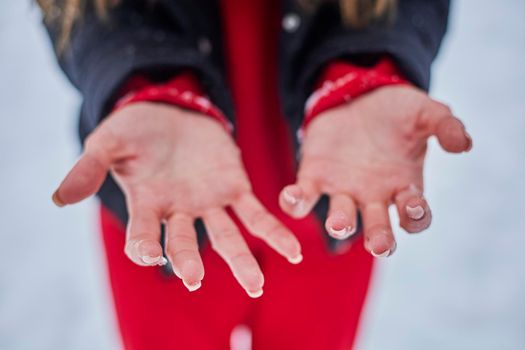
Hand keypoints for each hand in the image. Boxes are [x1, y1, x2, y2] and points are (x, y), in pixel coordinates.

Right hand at [53, 103, 301, 296]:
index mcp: (146, 204)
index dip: (144, 246)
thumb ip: (89, 168)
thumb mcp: (108, 141)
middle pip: (186, 242)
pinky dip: (273, 233)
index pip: (142, 235)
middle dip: (191, 259)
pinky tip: (293, 252)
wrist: (171, 109)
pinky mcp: (235, 188)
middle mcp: (179, 211)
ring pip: (226, 237)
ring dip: (240, 261)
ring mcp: (209, 203)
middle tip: (196, 278)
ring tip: (256, 285)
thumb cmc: (136, 130)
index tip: (149, 253)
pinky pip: (255, 215)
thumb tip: (59, 198)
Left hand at [279, 86, 471, 256]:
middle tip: (379, 245)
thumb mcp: (425, 112)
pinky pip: (303, 197)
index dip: (415, 217)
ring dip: (339, 224)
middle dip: (380, 240)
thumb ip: (445, 126)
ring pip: (341, 218)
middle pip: (378, 229)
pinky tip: (290, 198)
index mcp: (404, 186)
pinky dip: (295, 202)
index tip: (412, 205)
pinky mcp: (315, 176)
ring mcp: (343, 189)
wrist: (357, 96)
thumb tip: (464, 145)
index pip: (415, 216)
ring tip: (339, 224)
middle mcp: (373, 196)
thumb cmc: (396, 112)